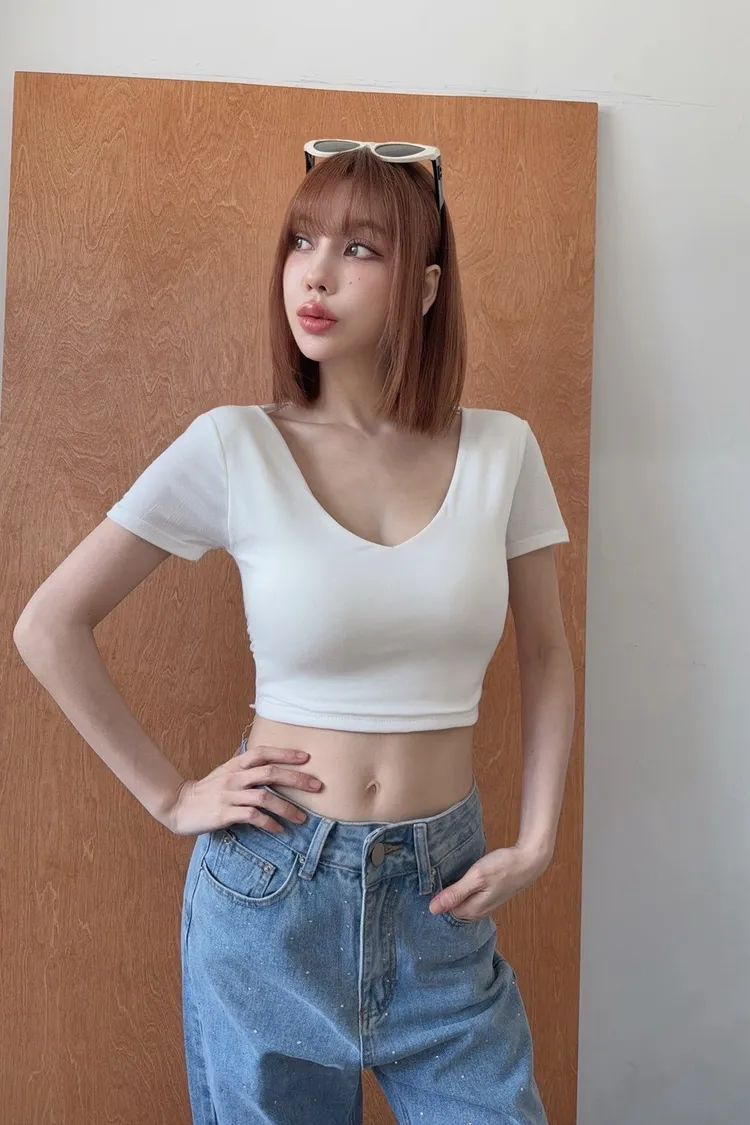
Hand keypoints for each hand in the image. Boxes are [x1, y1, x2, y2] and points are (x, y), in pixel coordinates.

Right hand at [164, 745, 322, 835]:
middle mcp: (234, 777)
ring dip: (287, 808)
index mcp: (235, 764)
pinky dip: (269, 823)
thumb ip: (242, 763)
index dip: (285, 753)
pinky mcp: (224, 814)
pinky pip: (252, 817)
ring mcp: (229, 795)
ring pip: (264, 797)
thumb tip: (263, 754)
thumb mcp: (224, 771)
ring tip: (302, 817)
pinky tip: (279, 829)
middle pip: (270, 773)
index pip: (263, 753)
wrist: (178, 806)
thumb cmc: (206, 789)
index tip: (306, 758)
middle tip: (317, 787)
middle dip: (296, 779)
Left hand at [428, 844, 550, 921]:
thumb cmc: (504, 867)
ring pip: (462, 900)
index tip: (436, 877)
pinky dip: (465, 887)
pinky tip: (466, 876)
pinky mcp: (489, 896)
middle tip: (442, 873)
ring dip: (456, 889)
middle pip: (452, 906)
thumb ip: (455, 893)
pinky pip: (470, 896)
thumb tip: (432, 909)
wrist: (529, 861)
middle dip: (446, 893)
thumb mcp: (476, 877)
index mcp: (472, 910)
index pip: (444, 909)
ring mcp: (485, 905)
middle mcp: (478, 912)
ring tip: (453, 873)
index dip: (439, 893)